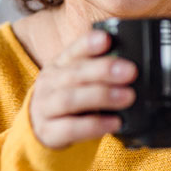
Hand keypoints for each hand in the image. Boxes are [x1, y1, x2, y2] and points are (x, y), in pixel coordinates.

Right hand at [29, 30, 136, 148]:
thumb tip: (129, 64)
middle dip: (103, 71)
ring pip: (70, 99)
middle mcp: (49, 83)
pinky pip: (70, 128)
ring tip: (127, 96)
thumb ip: (97, 70)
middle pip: (74, 74)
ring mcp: (45, 107)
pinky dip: (95, 125)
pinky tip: (115, 122)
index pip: (72, 50)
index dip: (88, 44)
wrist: (40, 127)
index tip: (106, 39)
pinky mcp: (47, 132)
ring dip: (101, 96)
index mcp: (58, 65)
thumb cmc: (68, 99)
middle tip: (130, 71)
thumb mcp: (77, 80)